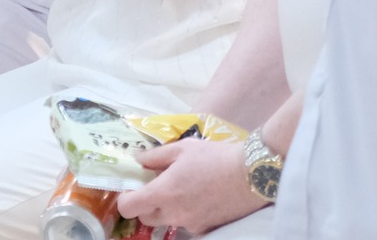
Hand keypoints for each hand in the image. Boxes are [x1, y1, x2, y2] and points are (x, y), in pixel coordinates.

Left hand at [116, 138, 266, 234]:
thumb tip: (138, 160)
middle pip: (146, 216)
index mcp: (163, 193)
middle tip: (157, 185)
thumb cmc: (214, 157)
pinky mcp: (206, 228)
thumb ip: (156, 156)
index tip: (133, 187)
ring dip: (166, 209)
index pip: (129, 207)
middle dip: (146, 203)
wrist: (251, 175)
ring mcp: (191, 224)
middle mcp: (174, 213)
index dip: (126, 198)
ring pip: (166, 221)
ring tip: (181, 189)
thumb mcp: (181, 149)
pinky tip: (198, 197)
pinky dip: (186, 213)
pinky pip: (186, 223)